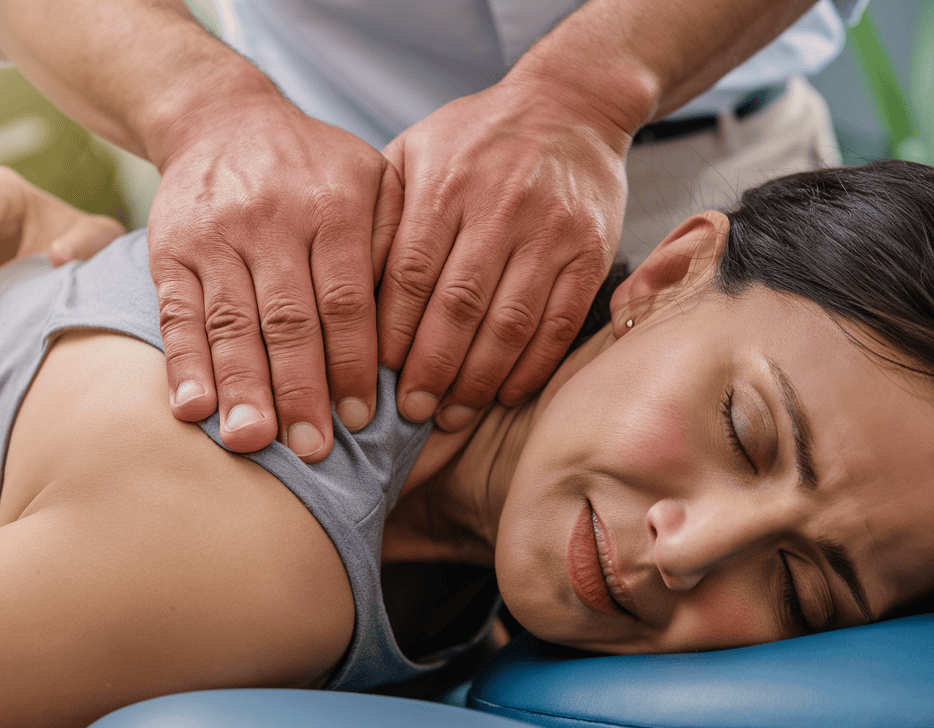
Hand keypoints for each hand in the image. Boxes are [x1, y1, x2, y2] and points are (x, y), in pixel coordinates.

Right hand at [145, 95, 401, 461]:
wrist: (224, 120)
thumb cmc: (315, 170)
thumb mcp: (372, 181)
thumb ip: (394, 245)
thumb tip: (412, 333)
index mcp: (333, 206)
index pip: (346, 300)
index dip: (352, 363)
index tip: (360, 419)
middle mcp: (272, 219)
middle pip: (288, 320)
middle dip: (300, 391)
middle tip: (313, 451)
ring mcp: (216, 235)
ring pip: (231, 322)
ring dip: (241, 388)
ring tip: (251, 443)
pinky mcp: (170, 250)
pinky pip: (178, 314)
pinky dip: (184, 364)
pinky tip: (192, 408)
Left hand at [378, 74, 631, 429]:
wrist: (571, 105)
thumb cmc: (476, 139)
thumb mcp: (415, 152)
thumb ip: (381, 212)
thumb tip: (342, 288)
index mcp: (446, 186)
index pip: (410, 275)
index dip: (391, 334)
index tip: (373, 378)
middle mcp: (500, 208)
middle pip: (458, 307)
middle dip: (431, 369)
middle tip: (410, 413)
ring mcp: (550, 231)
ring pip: (510, 323)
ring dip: (478, 380)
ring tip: (451, 416)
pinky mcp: (591, 250)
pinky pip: (559, 322)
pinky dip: (532, 367)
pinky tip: (504, 394)